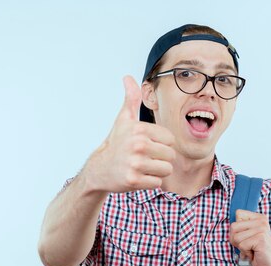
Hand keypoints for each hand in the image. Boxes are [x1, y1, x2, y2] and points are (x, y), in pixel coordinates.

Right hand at [84, 75, 175, 192]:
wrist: (99, 169)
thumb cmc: (116, 144)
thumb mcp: (124, 120)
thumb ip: (131, 99)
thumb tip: (128, 78)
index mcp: (139, 130)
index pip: (170, 139)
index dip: (161, 144)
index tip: (147, 145)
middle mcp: (138, 146)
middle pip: (171, 156)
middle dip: (161, 159)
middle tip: (145, 158)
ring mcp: (136, 164)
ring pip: (166, 170)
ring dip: (157, 171)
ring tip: (143, 167)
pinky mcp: (134, 180)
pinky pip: (157, 183)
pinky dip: (150, 182)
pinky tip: (139, 176)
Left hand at [229, 209, 270, 265]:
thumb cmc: (258, 252)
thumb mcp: (249, 236)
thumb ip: (241, 227)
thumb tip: (231, 225)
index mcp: (259, 218)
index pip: (238, 213)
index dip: (237, 229)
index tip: (246, 236)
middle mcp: (262, 221)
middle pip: (234, 226)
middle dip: (236, 239)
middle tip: (248, 245)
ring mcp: (262, 229)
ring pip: (236, 237)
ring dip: (241, 247)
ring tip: (252, 249)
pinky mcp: (260, 239)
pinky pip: (241, 245)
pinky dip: (245, 253)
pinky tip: (254, 253)